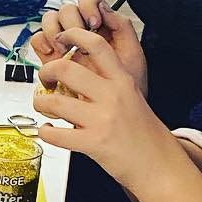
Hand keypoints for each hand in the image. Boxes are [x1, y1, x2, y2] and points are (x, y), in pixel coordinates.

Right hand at [31, 0, 146, 95]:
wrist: (112, 117)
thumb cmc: (127, 89)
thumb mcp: (132, 56)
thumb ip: (123, 28)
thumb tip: (105, 7)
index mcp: (102, 26)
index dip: (88, 4)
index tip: (94, 23)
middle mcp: (81, 32)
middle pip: (67, 8)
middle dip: (71, 22)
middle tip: (79, 41)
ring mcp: (64, 44)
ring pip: (50, 20)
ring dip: (54, 31)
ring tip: (65, 52)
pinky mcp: (51, 58)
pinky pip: (38, 40)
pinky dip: (42, 44)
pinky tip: (53, 55)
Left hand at [31, 27, 176, 190]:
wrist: (161, 166)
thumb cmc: (146, 135)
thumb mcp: (133, 98)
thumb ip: (110, 84)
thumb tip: (78, 73)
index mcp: (123, 81)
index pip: (96, 46)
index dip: (74, 35)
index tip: (61, 37)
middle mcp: (112, 96)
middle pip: (66, 68)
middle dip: (46, 71)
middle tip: (44, 78)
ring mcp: (101, 119)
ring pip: (54, 101)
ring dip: (39, 102)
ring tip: (42, 106)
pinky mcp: (93, 143)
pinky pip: (55, 135)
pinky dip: (45, 132)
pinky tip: (48, 131)